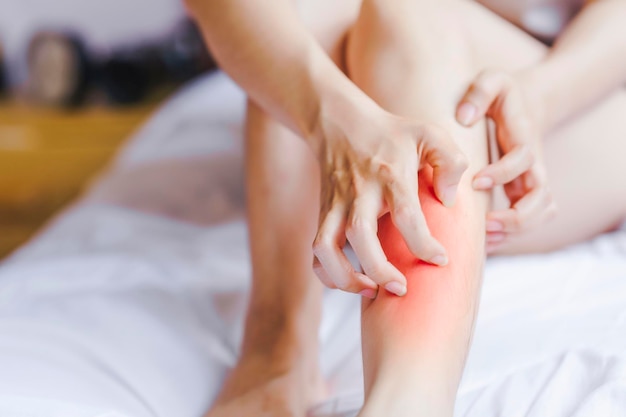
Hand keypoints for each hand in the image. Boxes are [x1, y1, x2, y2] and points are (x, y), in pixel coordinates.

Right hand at [312, 105, 467, 296]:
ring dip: (345, 277)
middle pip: (360, 235)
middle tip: (401, 288)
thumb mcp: (429, 134)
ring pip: (327, 247)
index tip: (440, 260)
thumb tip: (448, 199)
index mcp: (391, 175)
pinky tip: (350, 281)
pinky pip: (316, 250)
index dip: (424, 244)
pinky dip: (327, 273)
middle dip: (379, 269)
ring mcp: (336, 205)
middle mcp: (360, 193)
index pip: (406, 214)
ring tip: (372, 291)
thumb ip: (449, 161)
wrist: (339, 122)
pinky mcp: (324, 213)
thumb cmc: (392, 134)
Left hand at [456, 69, 556, 251]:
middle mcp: (534, 164)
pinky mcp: (523, 191)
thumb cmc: (502, 94)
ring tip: (484, 238)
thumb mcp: (492, 80)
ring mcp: (532, 180)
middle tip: (485, 224)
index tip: (475, 181)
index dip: (503, 173)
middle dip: (517, 215)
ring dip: (516, 230)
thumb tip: (463, 117)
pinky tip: (483, 242)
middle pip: (543, 197)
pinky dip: (511, 233)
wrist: (526, 104)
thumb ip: (480, 92)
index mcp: (525, 138)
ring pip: (541, 213)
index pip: (524, 160)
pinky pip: (528, 219)